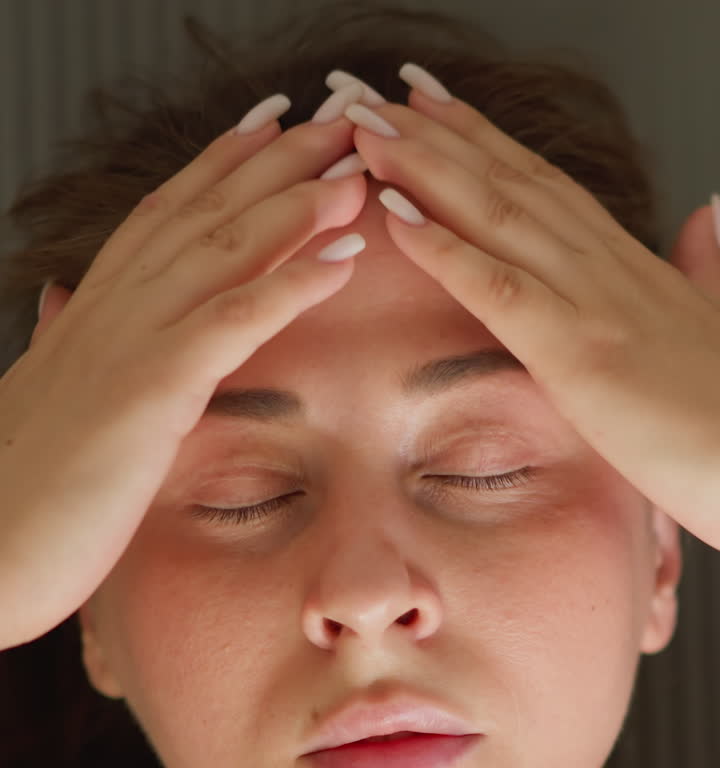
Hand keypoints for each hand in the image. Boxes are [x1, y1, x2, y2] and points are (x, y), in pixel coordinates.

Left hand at [343, 85, 719, 549]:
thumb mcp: (711, 321)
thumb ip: (699, 267)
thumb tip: (707, 214)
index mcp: (629, 264)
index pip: (545, 184)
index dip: (482, 140)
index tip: (430, 104)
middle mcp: (607, 266)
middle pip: (509, 182)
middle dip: (433, 136)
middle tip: (369, 99)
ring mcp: (592, 302)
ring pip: (497, 215)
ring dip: (425, 168)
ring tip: (365, 132)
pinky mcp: (579, 352)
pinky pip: (500, 289)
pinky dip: (445, 249)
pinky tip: (396, 217)